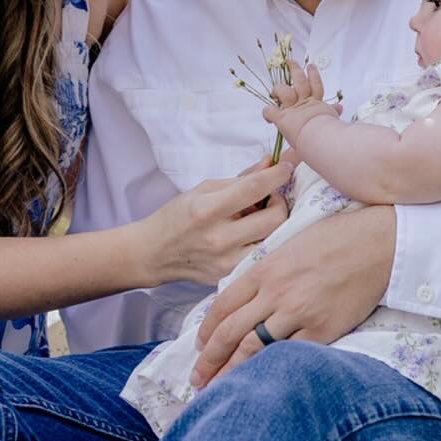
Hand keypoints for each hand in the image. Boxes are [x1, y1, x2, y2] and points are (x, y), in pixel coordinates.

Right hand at [139, 154, 294, 286]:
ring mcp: (226, 261)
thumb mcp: (203, 190)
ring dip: (275, 224)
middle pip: (275, 218)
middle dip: (280, 202)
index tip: (287, 168)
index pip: (254, 189)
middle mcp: (219, 238)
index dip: (277, 175)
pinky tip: (253, 235)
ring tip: (260, 218)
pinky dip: (264, 241)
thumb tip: (270, 163)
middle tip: (270, 197)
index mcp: (207, 210)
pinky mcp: (230, 276)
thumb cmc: (176, 217)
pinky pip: (262, 256)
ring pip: (275, 240)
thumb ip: (240, 179)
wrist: (153, 254)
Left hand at [190, 204, 395, 386]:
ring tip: (217, 389)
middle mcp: (274, 293)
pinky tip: (259, 384)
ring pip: (252, 348)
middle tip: (196, 379)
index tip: (199, 347)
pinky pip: (288, 355)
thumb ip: (266, 273)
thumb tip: (246, 297)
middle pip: (230, 331)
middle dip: (209, 359)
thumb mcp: (288, 247)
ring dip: (231, 371)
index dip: (206, 330)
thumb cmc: (335, 240)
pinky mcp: (321, 329)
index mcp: (263, 270)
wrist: (376, 244)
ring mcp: (296, 312)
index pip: (222, 305)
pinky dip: (270, 370)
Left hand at [263, 60, 340, 144]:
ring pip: (284, 91)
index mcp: (317, 104)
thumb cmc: (328, 132)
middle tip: (291, 62)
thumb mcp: (333, 118)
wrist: (321, 137)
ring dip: (278, 87)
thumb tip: (340, 108)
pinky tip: (266, 113)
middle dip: (295, 70)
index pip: (316, 87)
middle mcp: (304, 102)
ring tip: (266, 91)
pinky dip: (267, 112)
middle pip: (300, 81)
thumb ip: (333, 112)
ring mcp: (292, 108)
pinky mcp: (282, 117)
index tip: (310, 70)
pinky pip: (270, 112)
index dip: (313, 77)